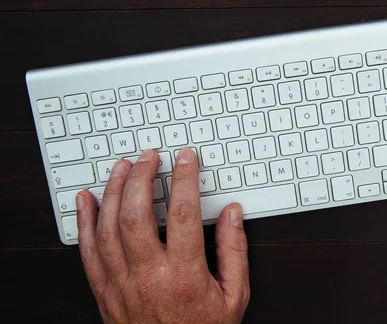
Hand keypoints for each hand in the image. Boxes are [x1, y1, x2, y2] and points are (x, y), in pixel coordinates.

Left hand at [75, 148, 249, 322]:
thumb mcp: (234, 296)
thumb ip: (235, 251)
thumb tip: (233, 215)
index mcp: (185, 276)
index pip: (183, 215)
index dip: (185, 179)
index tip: (186, 159)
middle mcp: (149, 278)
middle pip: (136, 215)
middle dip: (140, 177)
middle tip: (149, 157)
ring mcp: (122, 285)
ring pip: (108, 228)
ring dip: (113, 191)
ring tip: (122, 167)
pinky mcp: (105, 293)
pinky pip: (88, 252)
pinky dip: (84, 222)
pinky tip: (87, 199)